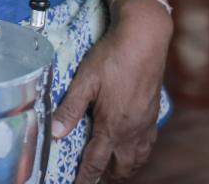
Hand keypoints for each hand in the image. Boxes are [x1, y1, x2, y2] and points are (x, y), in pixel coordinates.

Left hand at [52, 0, 172, 182]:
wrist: (145, 39)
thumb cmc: (113, 57)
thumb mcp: (85, 80)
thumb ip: (70, 109)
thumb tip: (55, 133)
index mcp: (112, 125)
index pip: (96, 162)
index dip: (85, 178)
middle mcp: (131, 130)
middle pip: (120, 167)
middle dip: (107, 177)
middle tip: (94, 179)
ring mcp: (145, 123)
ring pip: (137, 158)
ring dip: (124, 169)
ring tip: (113, 171)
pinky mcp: (153, 113)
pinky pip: (148, 144)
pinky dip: (139, 154)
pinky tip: (134, 148)